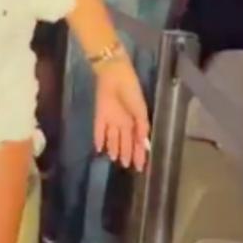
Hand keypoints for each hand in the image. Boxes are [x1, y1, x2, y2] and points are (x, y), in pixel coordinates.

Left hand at [93, 56, 149, 170]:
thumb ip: (142, 127)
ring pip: (113, 138)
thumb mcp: (141, 110)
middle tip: (126, 166)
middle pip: (125, 141)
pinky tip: (99, 149)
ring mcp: (111, 119)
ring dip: (114, 148)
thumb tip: (143, 143)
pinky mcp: (100, 115)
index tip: (140, 166)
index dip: (139, 154)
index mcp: (135, 120)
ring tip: (114, 160)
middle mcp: (123, 122)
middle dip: (126, 153)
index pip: (137, 141)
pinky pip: (99, 130)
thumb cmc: (132, 91)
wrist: (116, 75)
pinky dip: (99, 139)